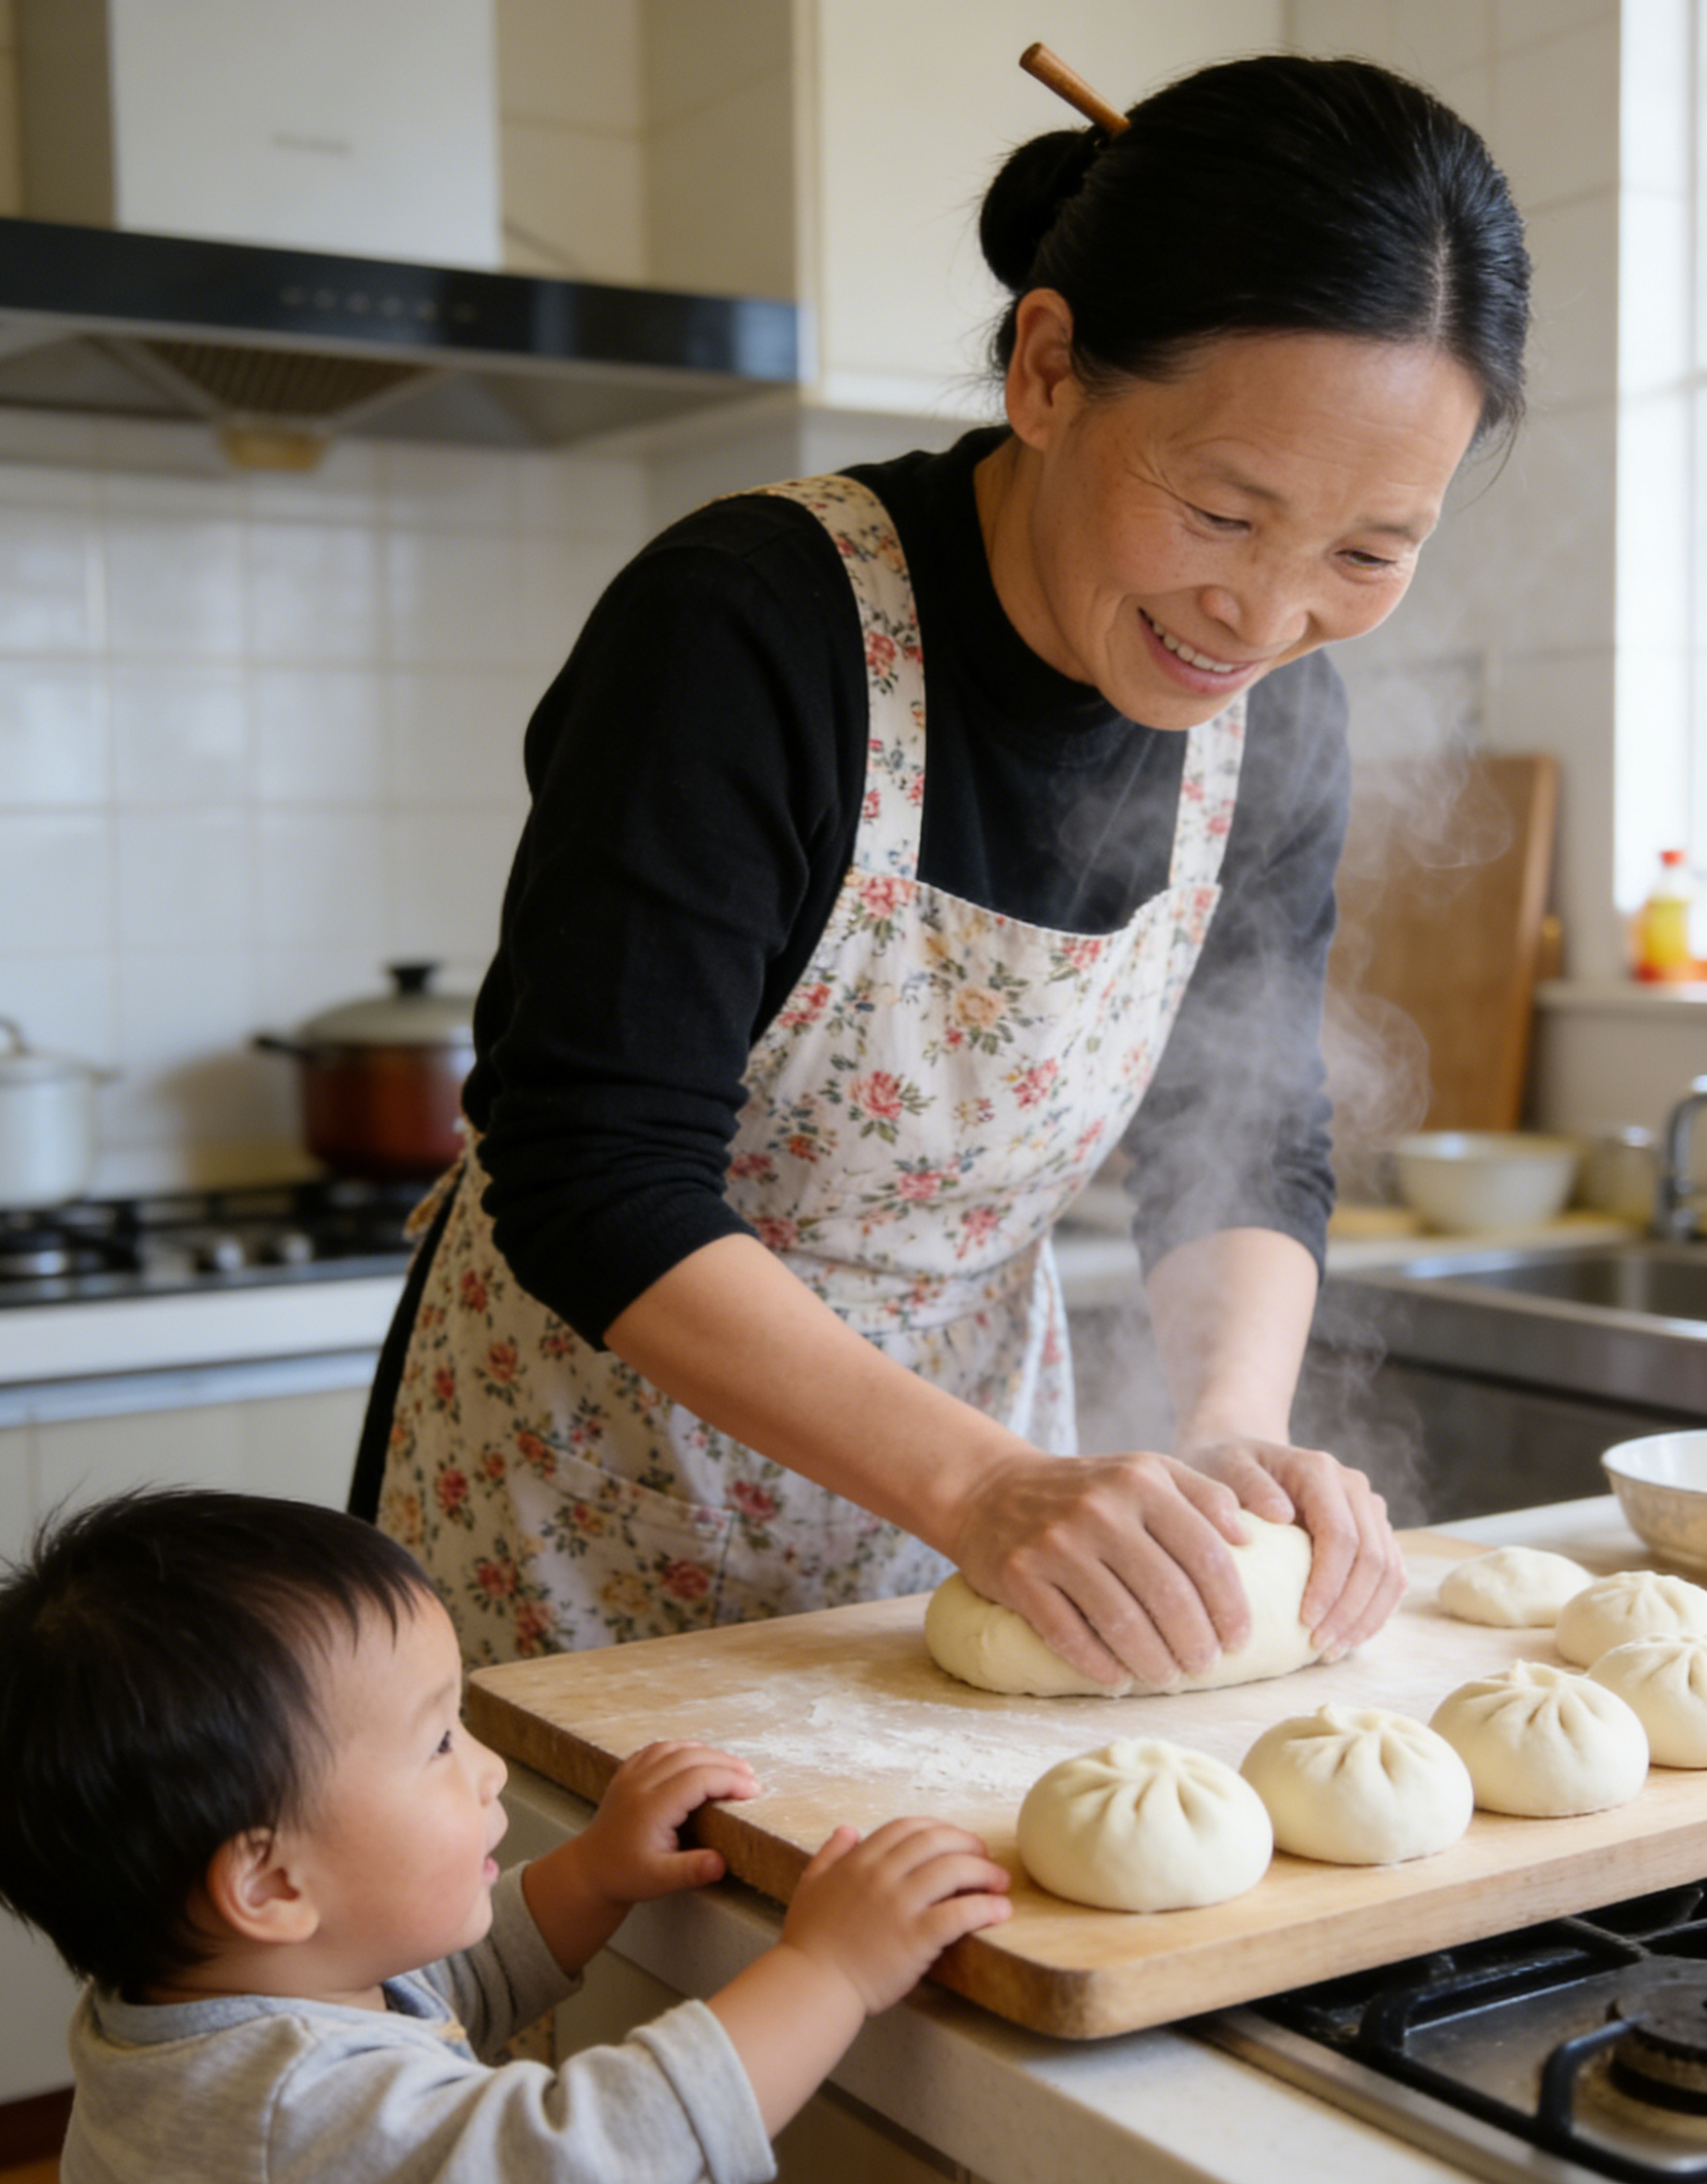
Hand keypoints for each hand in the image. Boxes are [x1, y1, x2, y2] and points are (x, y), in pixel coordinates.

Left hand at [575, 1740, 759, 1910]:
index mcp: (650, 1807)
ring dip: (707, 1753)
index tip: (754, 1792)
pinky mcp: (626, 1772)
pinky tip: (698, 1757)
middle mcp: (640, 1783)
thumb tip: (721, 1862)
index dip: (729, 1781)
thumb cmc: (625, 1876)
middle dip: (726, 1764)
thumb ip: (691, 1871)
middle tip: (751, 1778)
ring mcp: (631, 1774)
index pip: (698, 1780)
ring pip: (675, 1747)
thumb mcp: (660, 1881)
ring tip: (732, 1767)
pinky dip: (683, 1748)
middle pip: (690, 1757)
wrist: (590, 1870)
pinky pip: (658, 1748)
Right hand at [780, 1818, 1011, 2016]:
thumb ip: (829, 1855)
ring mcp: (900, 1904)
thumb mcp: (809, 1885)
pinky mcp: (916, 1937)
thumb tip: (848, 1829)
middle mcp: (881, 1875)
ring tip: (1000, 1882)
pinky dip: (986, 1907)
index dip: (936, 1828)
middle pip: (936, 1841)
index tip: (953, 1839)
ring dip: (984, 1871)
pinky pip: (959, 1913)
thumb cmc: (809, 1942)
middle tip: (984, 1856)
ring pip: (953, 1870)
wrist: (813, 1984)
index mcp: (859, 1861)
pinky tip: (1001, 1911)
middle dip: (967, 1843)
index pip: (907, 1828)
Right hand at [951, 1448, 1255, 1688]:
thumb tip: (1250, 1538)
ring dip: (1154, 1660)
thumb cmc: (1086, 1489)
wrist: (992, 1491)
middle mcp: (1100, 1508)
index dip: (1230, 1605)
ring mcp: (1057, 1542)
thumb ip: (1202, 1494)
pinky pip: (1068, 1633)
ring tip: (1169, 1676)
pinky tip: (1118, 1679)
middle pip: (1168, 1593)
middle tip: (1206, 1666)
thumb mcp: (1145, 1471)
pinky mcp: (1020, 1574)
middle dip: (1196, 1641)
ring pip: (1121, 1620)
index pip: (1205, 1552)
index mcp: (1141, 1481)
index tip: (1240, 1639)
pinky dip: (1099, 1664)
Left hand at [1180, 1438, 1406, 1656]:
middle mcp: (1354, 1487)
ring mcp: (1369, 1510)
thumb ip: (1247, 1486)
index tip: (1304, 1622)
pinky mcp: (1374, 1533)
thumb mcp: (1223, 1469)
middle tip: (1318, 1647)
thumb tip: (1280, 1514)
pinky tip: (1346, 1639)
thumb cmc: (1223, 1470)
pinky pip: (1390, 1577)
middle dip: (1349, 1610)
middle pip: (1373, 1558)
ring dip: (1366, 1618)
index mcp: (1320, 1471)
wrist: (1240, 1464)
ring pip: (1390, 1572)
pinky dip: (1374, 1612)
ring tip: (1331, 1651)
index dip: (1329, 1584)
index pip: (1341, 1536)